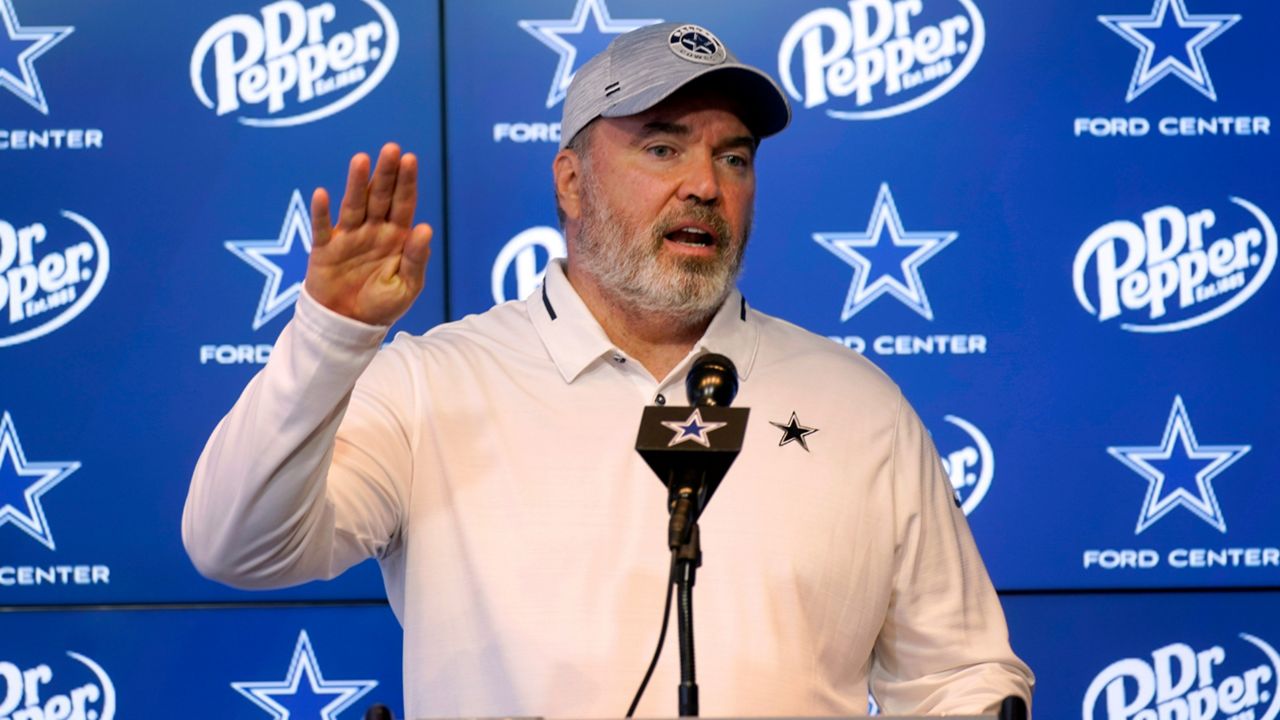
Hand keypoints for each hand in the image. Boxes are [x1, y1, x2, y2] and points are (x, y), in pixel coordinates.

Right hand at [306, 143, 433, 325]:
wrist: (350, 325)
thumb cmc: (382, 305)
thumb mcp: (406, 287)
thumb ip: (415, 259)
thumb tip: (425, 228)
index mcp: (396, 237)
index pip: (404, 203)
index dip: (407, 182)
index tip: (410, 159)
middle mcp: (373, 230)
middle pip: (380, 197)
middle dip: (385, 173)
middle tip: (391, 148)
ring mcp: (348, 237)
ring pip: (353, 205)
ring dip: (356, 183)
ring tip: (361, 160)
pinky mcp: (325, 250)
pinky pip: (321, 229)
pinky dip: (321, 213)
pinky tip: (322, 194)